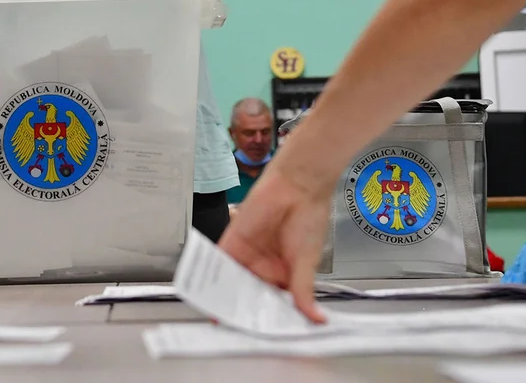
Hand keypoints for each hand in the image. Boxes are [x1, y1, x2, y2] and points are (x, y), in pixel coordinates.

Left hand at [217, 162, 332, 322]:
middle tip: (234, 333)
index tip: (259, 337)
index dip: (266, 320)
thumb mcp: (307, 262)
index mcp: (285, 277)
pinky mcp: (233, 242)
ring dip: (225, 299)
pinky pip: (220, 263)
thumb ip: (303, 291)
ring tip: (219, 319)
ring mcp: (248, 257)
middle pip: (249, 297)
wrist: (296, 187)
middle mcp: (264, 269)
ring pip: (232, 284)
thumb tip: (316, 319)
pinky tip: (209, 292)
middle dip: (242, 313)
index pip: (272, 305)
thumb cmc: (308, 219)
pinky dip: (213, 277)